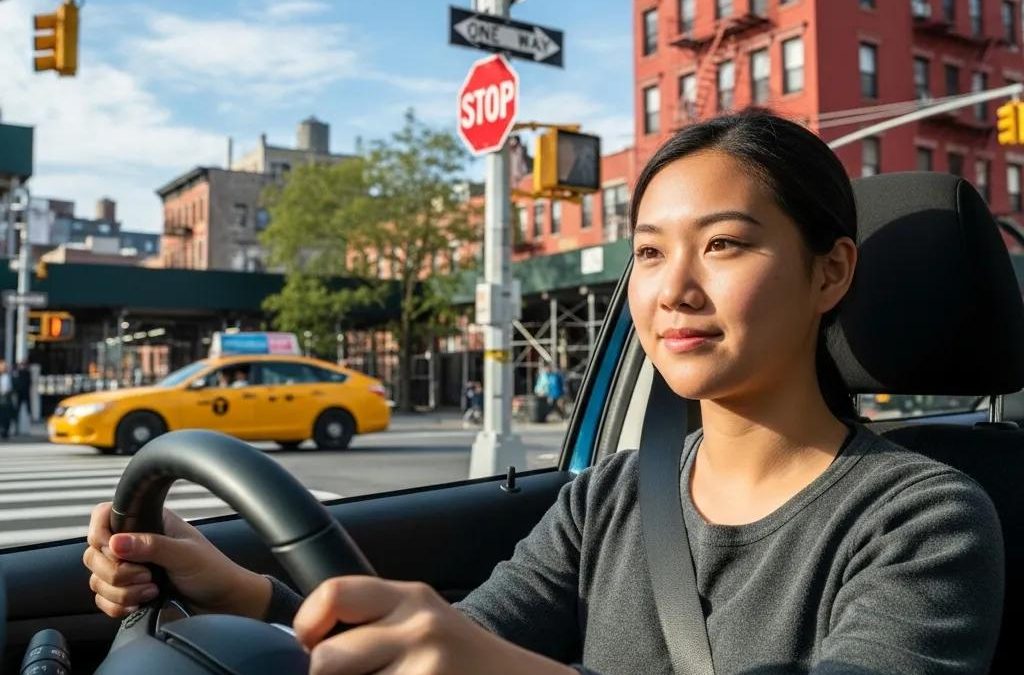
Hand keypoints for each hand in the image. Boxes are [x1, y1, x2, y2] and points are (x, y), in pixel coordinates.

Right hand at [82, 501, 270, 619]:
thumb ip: (151, 546)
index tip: (114, 550)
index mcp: (148, 522)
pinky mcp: (127, 593)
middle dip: (116, 571)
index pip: (104, 516)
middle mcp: (134, 543)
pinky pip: (103, 601)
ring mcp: (129, 569)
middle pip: (94, 553)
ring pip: (97, 580)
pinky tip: (140, 604)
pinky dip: (117, 606)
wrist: (223, 603)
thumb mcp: (185, 554)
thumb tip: (115, 542)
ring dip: (121, 591)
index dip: (100, 533)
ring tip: (152, 590)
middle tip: (147, 576)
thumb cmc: (212, 571)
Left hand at [294, 576, 575, 674]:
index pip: (334, 593)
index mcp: (411, 597)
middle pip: (327, 659)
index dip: (308, 623)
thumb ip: (371, 617)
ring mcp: (426, 670)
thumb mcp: (418, 618)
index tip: (311, 641)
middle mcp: (419, 628)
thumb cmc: (457, 657)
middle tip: (358, 674)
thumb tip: (300, 640)